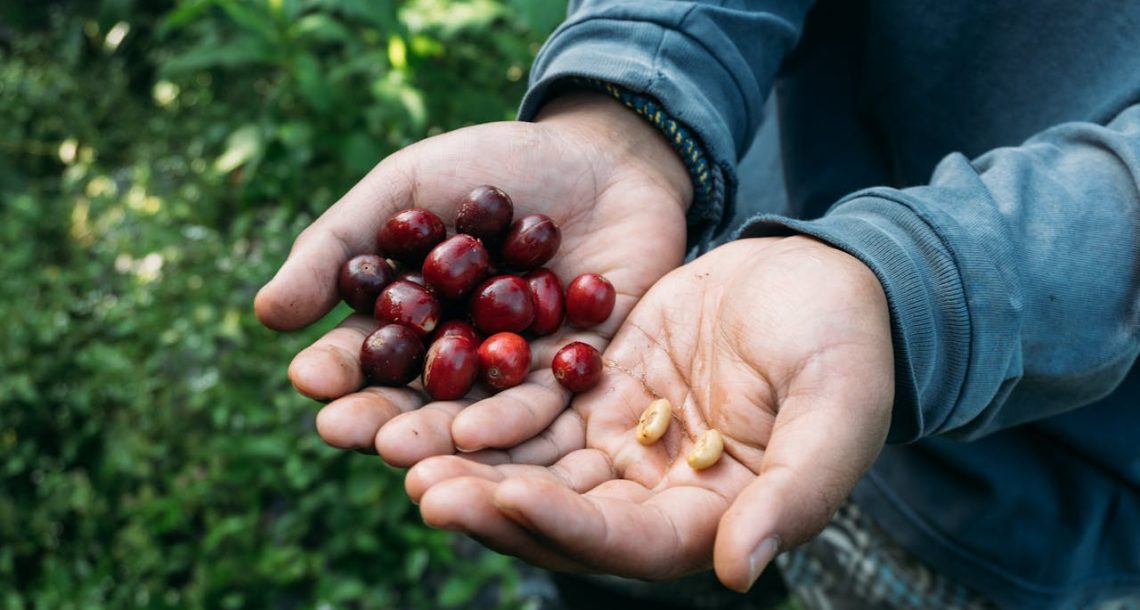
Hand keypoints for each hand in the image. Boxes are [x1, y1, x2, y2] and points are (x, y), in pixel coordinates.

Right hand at [255, 92, 691, 462]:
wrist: (601, 154)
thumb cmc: (492, 165)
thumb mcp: (406, 189)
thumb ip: (341, 247)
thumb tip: (267, 314)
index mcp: (414, 321)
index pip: (366, 354)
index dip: (336, 368)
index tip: (308, 379)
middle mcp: (464, 357)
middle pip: (417, 398)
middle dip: (379, 415)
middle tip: (345, 432)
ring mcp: (523, 370)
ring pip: (479, 412)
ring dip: (438, 432)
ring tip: (403, 448)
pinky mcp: (583, 372)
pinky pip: (552, 401)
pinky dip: (516, 416)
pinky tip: (483, 432)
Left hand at [404, 236, 894, 590]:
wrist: (825, 276)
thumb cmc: (847, 345)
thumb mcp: (836, 411)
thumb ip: (796, 492)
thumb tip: (740, 571)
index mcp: (714, 518)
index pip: (628, 543)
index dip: (565, 526)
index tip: (504, 496)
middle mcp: (657, 494)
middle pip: (562, 515)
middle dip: (491, 504)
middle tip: (420, 486)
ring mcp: (624, 444)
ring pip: (536, 466)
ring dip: (471, 462)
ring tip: (400, 448)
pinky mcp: (601, 393)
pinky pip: (535, 408)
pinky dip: (486, 409)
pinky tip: (430, 396)